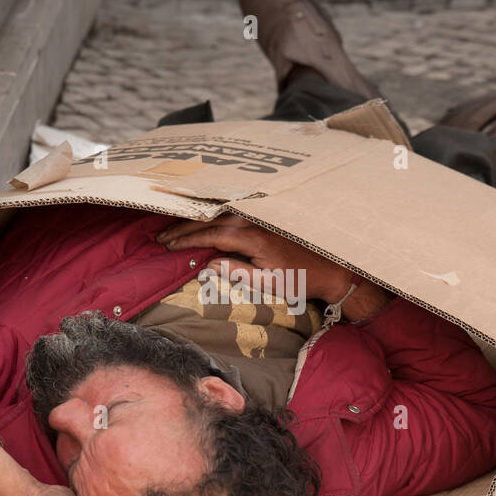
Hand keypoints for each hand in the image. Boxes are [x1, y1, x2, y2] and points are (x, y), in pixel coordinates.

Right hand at [157, 215, 352, 302]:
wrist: (334, 268)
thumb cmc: (302, 280)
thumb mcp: (270, 284)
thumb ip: (239, 273)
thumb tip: (209, 265)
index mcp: (253, 238)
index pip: (211, 235)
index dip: (187, 240)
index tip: (168, 245)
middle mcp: (255, 221)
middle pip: (211, 219)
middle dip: (184, 227)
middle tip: (162, 237)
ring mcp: (261, 216)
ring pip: (220, 212)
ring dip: (196, 219)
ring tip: (175, 227)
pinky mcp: (266, 217)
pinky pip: (232, 211)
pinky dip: (213, 214)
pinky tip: (202, 218)